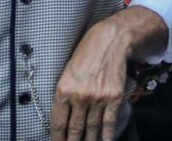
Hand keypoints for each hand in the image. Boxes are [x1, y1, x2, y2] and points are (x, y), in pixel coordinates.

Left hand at [51, 21, 131, 140]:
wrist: (111, 40)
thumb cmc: (87, 52)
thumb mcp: (67, 71)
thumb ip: (64, 92)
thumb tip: (63, 114)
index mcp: (63, 90)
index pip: (58, 123)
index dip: (57, 139)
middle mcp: (80, 97)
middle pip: (74, 129)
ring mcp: (98, 99)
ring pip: (91, 129)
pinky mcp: (114, 98)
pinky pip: (109, 122)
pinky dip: (107, 135)